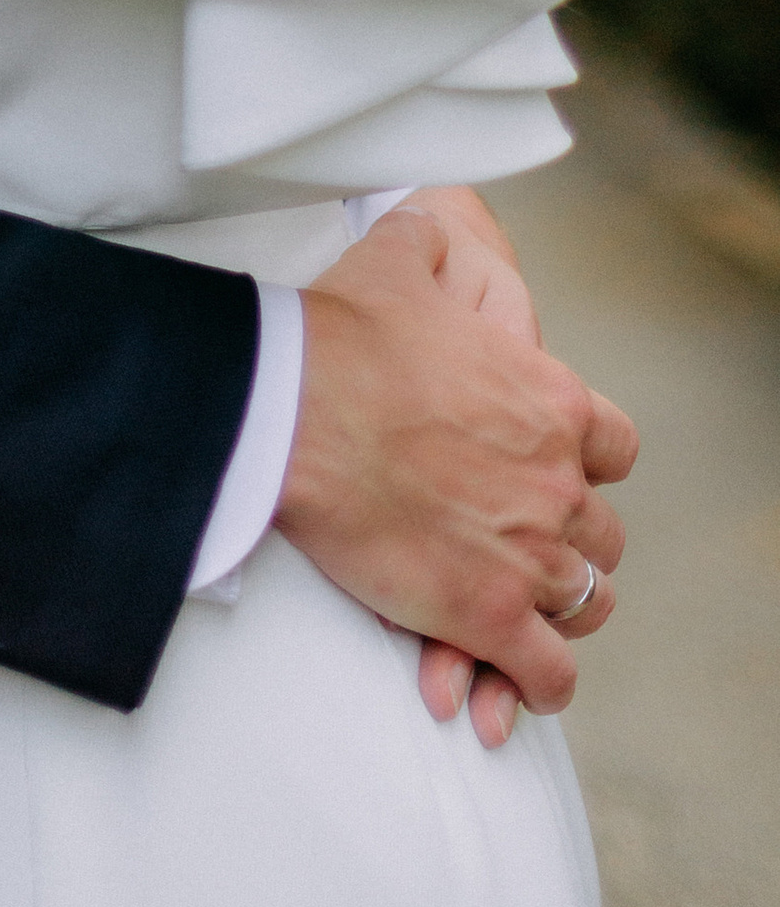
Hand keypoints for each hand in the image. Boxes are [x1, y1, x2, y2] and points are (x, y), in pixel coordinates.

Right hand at [280, 193, 634, 731]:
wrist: (290, 409)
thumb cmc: (338, 334)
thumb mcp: (396, 257)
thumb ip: (430, 242)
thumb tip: (426, 221)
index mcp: (552, 402)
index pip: (616, 447)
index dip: (584, 461)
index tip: (547, 468)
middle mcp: (558, 483)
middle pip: (601, 532)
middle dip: (566, 538)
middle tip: (517, 541)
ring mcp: (529, 555)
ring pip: (588, 603)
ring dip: (560, 609)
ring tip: (521, 611)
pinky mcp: (488, 617)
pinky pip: (547, 675)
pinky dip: (536, 685)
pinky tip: (512, 682)